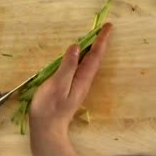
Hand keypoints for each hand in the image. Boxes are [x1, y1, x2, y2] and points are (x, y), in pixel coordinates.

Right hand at [29, 23, 112, 155]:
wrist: (47, 129)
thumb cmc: (50, 107)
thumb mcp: (57, 84)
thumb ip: (68, 66)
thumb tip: (76, 47)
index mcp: (82, 78)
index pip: (95, 55)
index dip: (101, 40)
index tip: (108, 26)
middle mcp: (84, 80)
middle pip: (95, 57)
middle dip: (100, 42)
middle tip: (105, 28)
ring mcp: (78, 84)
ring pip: (89, 62)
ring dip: (93, 49)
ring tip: (95, 37)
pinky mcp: (71, 88)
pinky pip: (82, 67)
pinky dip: (84, 57)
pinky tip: (80, 56)